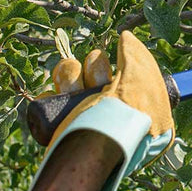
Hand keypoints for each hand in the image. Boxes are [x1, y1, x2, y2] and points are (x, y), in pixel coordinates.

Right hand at [27, 31, 174, 190]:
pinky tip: (59, 100)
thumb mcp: (144, 85)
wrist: (95, 152)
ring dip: (72, 78)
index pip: (121, 67)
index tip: (116, 72)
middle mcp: (106, 105)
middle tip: (102, 86)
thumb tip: (125, 38)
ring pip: (69, 74)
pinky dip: (50, 95)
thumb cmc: (127, 120)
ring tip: (78, 94)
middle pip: (93, 66)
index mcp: (132, 98)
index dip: (118, 65)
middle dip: (96, 70)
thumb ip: (138, 58)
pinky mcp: (57, 122)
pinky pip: (47, 96)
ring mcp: (80, 114)